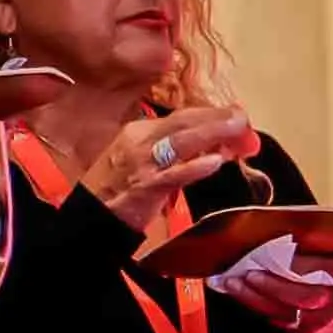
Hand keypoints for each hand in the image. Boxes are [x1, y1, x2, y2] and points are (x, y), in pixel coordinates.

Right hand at [79, 105, 254, 228]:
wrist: (89, 217)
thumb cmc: (118, 188)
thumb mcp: (144, 160)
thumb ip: (176, 152)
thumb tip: (214, 146)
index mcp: (141, 130)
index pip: (183, 116)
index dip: (213, 115)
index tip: (236, 117)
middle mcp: (141, 140)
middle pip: (185, 122)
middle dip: (217, 118)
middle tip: (243, 118)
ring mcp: (143, 163)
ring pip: (181, 141)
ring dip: (212, 133)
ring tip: (238, 130)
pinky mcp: (145, 187)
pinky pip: (173, 174)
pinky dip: (194, 167)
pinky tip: (214, 163)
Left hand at [229, 200, 332, 332]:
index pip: (318, 265)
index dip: (294, 258)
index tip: (274, 246)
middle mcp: (329, 298)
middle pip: (297, 291)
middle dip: (270, 281)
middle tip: (248, 268)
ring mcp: (312, 318)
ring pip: (278, 306)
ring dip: (252, 293)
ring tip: (233, 279)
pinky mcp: (295, 329)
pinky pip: (269, 315)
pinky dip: (249, 303)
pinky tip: (234, 290)